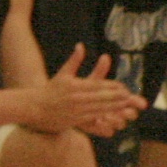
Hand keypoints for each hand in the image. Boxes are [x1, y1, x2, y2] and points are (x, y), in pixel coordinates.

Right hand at [29, 44, 148, 133]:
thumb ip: (74, 60)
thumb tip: (81, 46)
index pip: (99, 85)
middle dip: (119, 98)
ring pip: (101, 108)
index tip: (124, 88)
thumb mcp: (62, 74)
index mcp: (75, 85)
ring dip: (116, 108)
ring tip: (128, 107)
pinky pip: (94, 118)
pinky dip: (106, 117)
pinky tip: (114, 117)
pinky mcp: (76, 120)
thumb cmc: (50, 90)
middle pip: (102, 97)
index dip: (113, 87)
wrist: (34, 108)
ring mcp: (77, 110)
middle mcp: (77, 97)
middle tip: (132, 97)